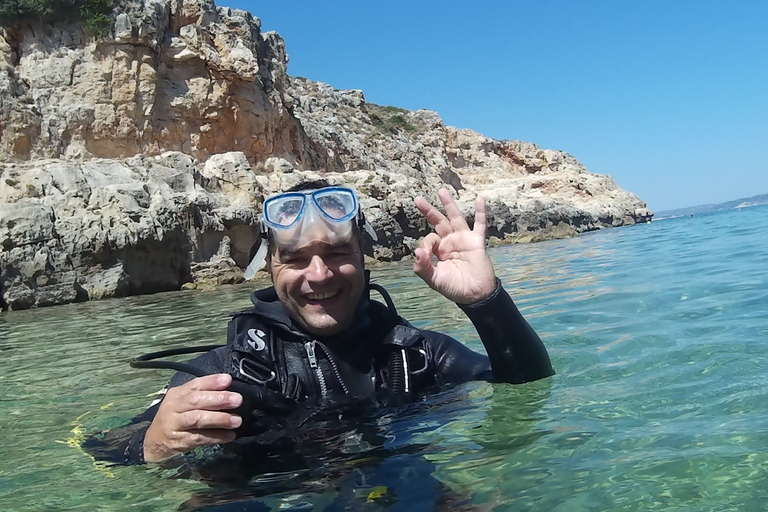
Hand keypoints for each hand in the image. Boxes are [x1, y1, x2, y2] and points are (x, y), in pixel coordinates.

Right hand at [143, 374, 242, 461]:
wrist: (154, 441)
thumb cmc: (175, 417)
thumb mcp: (182, 402)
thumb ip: (201, 395)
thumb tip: (229, 390)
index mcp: (177, 394)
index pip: (195, 384)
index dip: (212, 382)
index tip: (228, 380)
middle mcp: (173, 408)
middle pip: (195, 401)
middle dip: (218, 399)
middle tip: (237, 400)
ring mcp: (175, 425)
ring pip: (197, 420)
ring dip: (219, 419)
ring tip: (236, 420)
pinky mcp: (179, 442)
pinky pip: (200, 438)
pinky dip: (216, 437)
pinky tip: (229, 435)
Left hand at [413, 188, 496, 303]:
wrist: (475, 295)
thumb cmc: (454, 288)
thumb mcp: (434, 280)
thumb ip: (423, 267)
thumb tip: (416, 251)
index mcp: (439, 250)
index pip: (429, 239)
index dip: (425, 244)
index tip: (426, 254)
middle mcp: (450, 242)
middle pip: (438, 222)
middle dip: (428, 210)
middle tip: (417, 199)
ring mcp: (464, 240)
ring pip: (455, 218)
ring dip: (449, 204)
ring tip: (441, 190)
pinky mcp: (477, 241)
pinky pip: (480, 224)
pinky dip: (480, 212)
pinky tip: (480, 199)